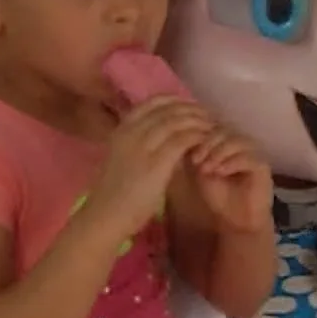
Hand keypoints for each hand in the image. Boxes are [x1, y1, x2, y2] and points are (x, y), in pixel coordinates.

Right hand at [83, 96, 213, 236]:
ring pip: (178, 121)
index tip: (190, 107)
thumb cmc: (114, 193)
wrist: (105, 216)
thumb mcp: (122, 157)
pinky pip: (183, 140)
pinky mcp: (156, 163)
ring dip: (198, 122)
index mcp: (122, 130)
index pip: (152, 102)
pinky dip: (197, 137)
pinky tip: (205, 143)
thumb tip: (162, 134)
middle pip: (168, 109)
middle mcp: (131, 132)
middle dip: (192, 110)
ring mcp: (143, 146)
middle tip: (207, 117)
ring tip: (211, 128)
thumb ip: (138, 143)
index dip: (176, 101)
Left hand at [189, 125, 275, 234]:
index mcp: (225, 140)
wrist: (236, 220)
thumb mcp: (200, 171)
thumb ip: (194, 152)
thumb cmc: (218, 195)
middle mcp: (241, 142)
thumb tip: (182, 137)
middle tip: (196, 160)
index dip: (199, 135)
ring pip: (236, 140)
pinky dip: (232, 162)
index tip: (187, 152)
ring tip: (207, 168)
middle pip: (224, 129)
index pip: (212, 126)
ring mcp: (253, 152)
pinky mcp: (262, 166)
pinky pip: (248, 156)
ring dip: (218, 152)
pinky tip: (220, 172)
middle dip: (207, 143)